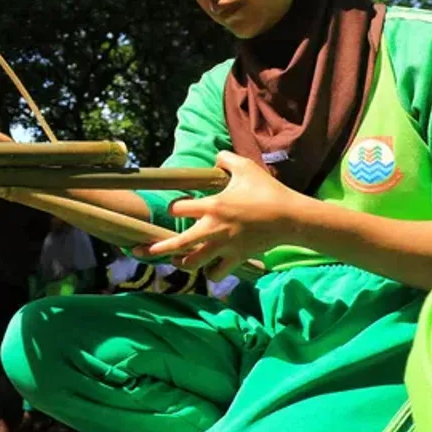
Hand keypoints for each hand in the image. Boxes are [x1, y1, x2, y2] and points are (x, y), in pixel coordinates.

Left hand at [138, 151, 305, 279]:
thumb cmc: (268, 191)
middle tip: (140, 251)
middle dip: (156, 249)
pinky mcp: (236, 259)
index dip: (174, 207)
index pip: (178, 209)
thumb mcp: (246, 168)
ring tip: (176, 261)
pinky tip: (209, 269)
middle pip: (178, 244)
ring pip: (194, 263)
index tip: (177, 206)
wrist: (291, 218)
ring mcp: (224, 247)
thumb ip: (226, 159)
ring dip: (182, 263)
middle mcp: (213, 229)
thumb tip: (216, 157)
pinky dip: (211, 274)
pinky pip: (217, 274)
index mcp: (212, 206)